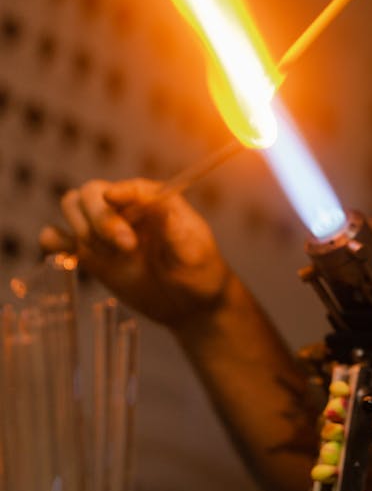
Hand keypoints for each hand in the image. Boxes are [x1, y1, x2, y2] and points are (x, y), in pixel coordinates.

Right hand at [40, 178, 230, 327]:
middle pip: (91, 193)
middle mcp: (126, 209)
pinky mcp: (91, 254)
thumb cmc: (198, 271)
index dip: (120, 192)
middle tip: (126, 247)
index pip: (130, 186)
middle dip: (100, 218)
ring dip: (81, 229)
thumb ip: (176, 230)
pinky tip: (69, 254)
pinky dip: (55, 241)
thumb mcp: (194, 251)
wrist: (188, 304)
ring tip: (108, 257)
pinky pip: (60, 238)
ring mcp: (105, 231)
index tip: (114, 199)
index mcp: (155, 200)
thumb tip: (162, 204)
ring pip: (72, 207)